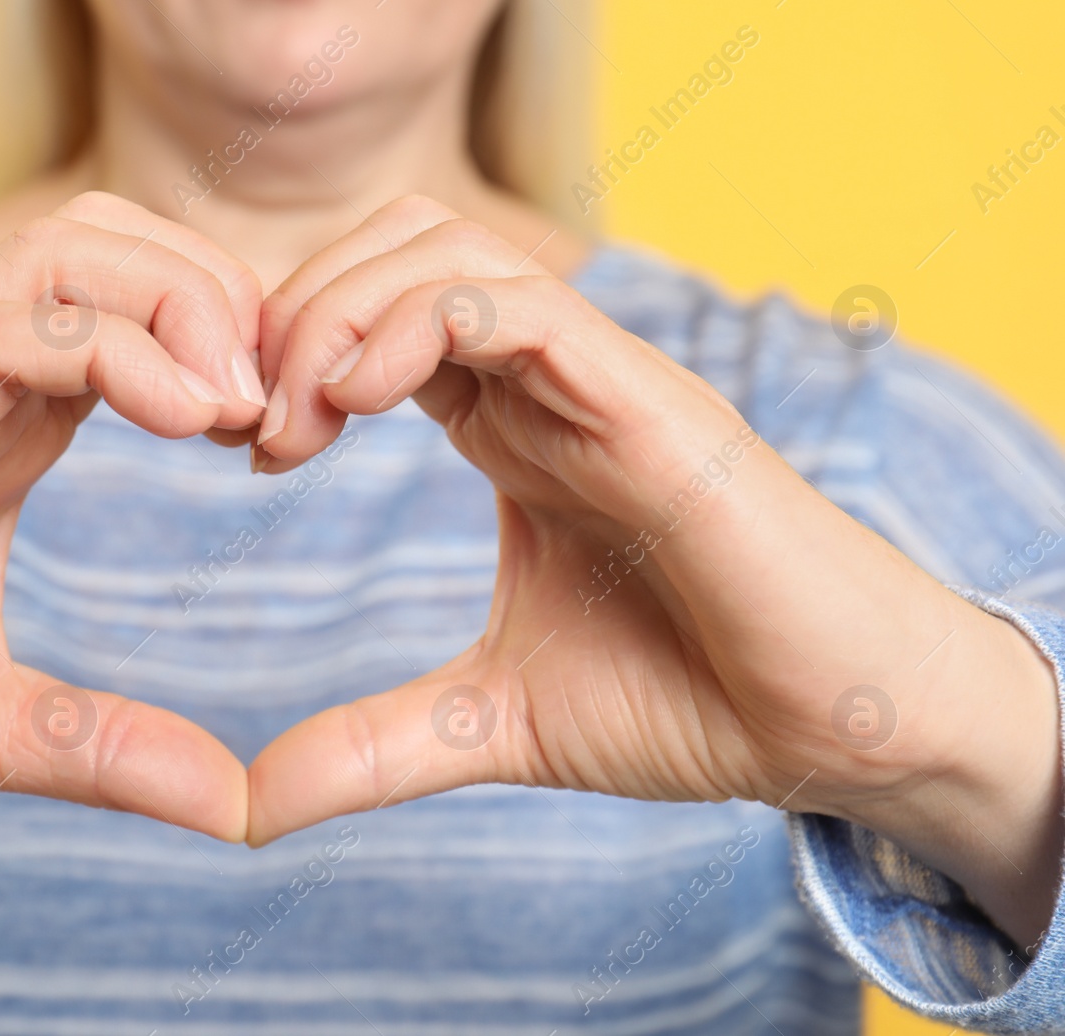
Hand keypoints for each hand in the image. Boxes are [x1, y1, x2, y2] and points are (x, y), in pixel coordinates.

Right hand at [0, 193, 267, 845]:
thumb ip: (111, 749)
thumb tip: (236, 810)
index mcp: (8, 429)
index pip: (143, 312)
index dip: (235, 347)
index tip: (283, 438)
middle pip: (123, 242)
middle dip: (226, 297)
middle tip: (275, 412)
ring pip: (73, 251)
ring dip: (183, 304)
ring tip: (234, 411)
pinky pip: (12, 325)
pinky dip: (118, 348)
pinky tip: (181, 420)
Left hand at [245, 196, 1062, 943]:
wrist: (833, 731)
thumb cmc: (685, 701)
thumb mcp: (487, 723)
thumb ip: (369, 748)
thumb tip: (246, 810)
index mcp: (504, 427)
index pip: (373, 317)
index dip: (287, 356)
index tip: (244, 450)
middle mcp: (544, 385)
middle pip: (393, 249)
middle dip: (295, 311)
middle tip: (253, 426)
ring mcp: (598, 384)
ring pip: (446, 251)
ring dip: (341, 308)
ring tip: (299, 417)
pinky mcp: (650, 405)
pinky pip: (524, 306)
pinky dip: (420, 321)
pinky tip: (359, 398)